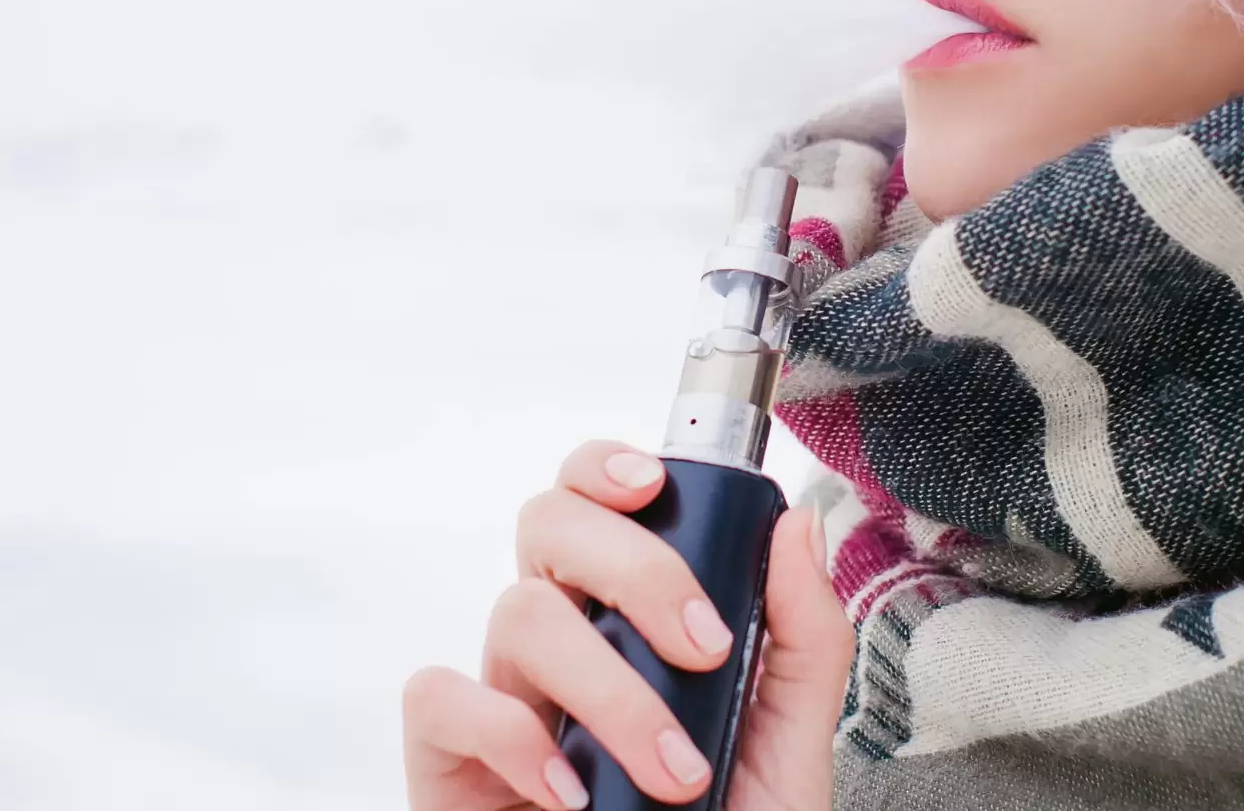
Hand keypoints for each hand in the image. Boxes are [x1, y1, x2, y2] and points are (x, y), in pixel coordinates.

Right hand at [402, 440, 854, 809]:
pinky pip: (440, 696)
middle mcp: (561, 640)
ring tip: (673, 772)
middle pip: (547, 523)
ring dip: (609, 688)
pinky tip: (571, 791)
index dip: (603, 465)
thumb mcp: (790, 739)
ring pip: (517, 613)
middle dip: (632, 566)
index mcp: (628, 616)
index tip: (654, 485)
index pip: (591, 500)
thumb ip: (803, 633)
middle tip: (703, 647)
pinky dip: (512, 736)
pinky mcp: (449, 759)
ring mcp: (504, 695)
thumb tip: (795, 522)